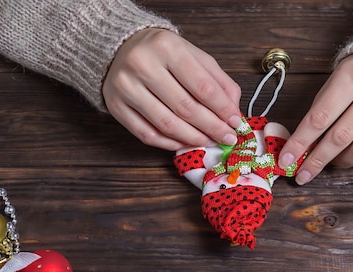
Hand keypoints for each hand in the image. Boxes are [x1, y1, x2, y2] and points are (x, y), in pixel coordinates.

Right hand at [102, 28, 241, 150]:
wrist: (121, 47)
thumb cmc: (163, 53)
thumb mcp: (194, 56)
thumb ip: (218, 81)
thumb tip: (234, 112)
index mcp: (167, 47)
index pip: (203, 87)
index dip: (223, 110)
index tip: (236, 123)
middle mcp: (142, 65)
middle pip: (185, 108)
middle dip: (212, 127)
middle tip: (227, 137)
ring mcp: (126, 87)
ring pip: (167, 124)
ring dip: (193, 139)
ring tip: (210, 141)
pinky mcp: (115, 106)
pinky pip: (147, 134)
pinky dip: (170, 143)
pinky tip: (185, 143)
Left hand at [278, 52, 352, 183]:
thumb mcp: (336, 81)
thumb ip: (320, 112)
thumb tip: (301, 149)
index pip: (320, 118)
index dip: (300, 143)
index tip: (286, 161)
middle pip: (340, 137)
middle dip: (317, 160)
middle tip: (303, 175)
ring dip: (342, 161)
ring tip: (332, 161)